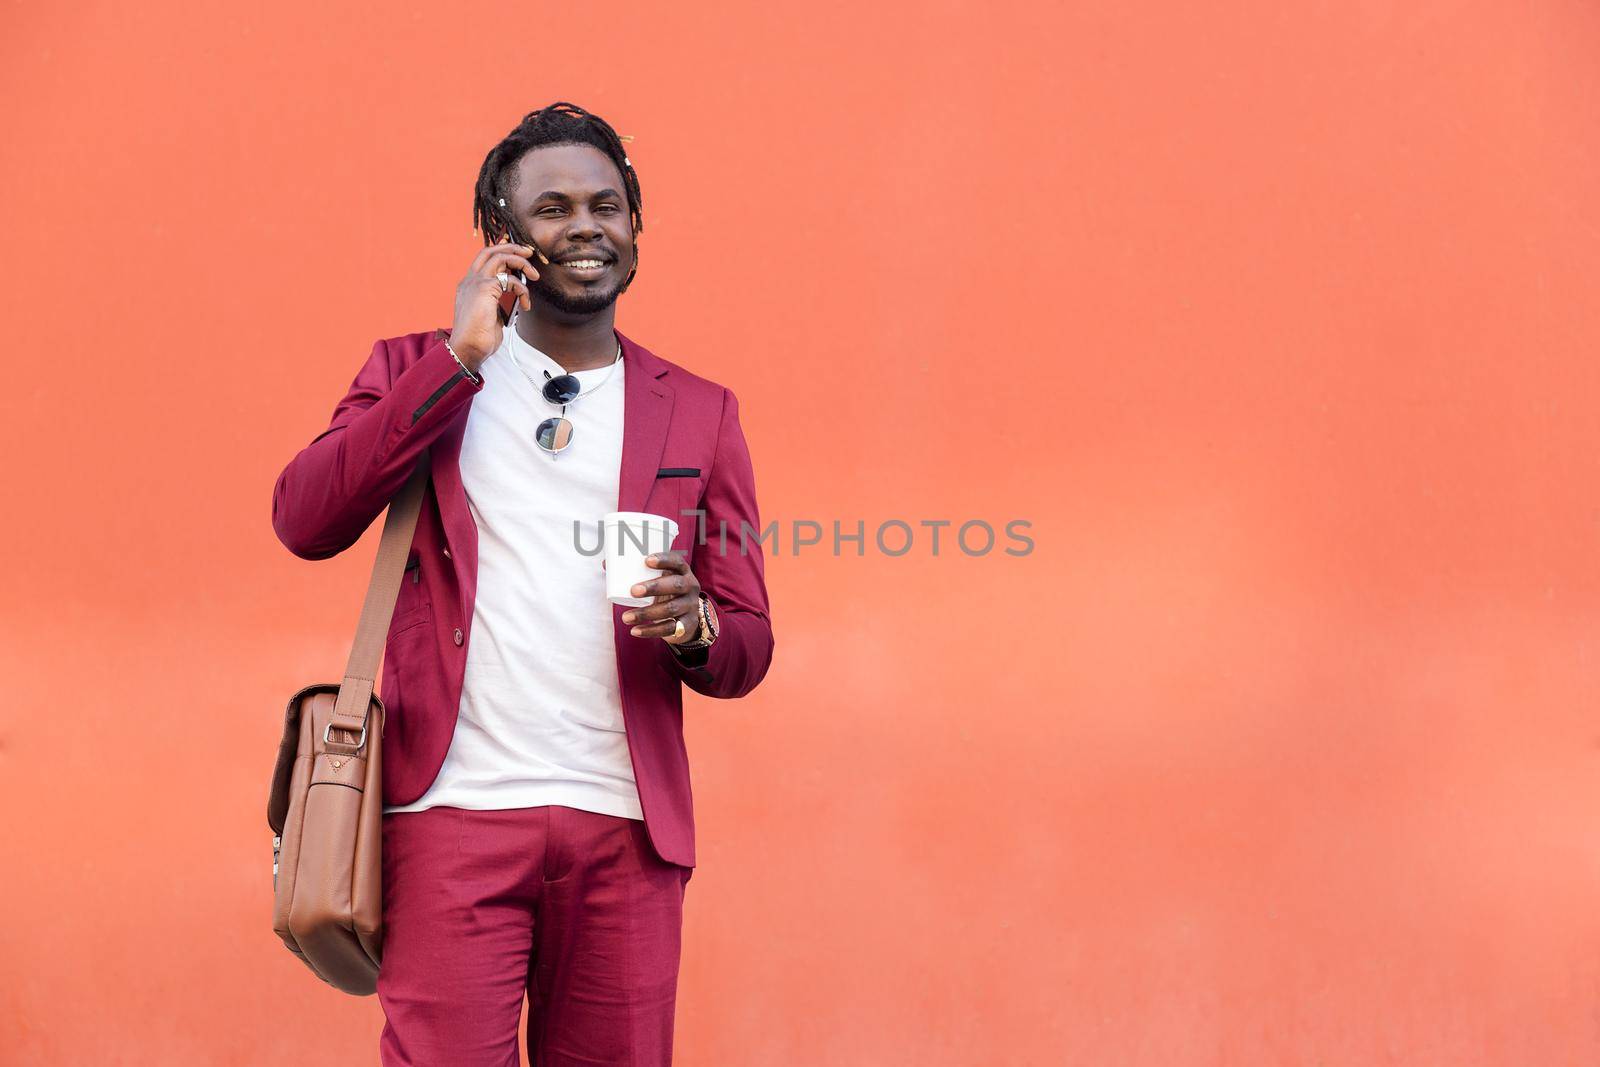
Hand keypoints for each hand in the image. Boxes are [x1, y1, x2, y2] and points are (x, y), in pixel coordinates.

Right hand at [447, 235, 539, 371]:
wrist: (469, 348)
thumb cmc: (480, 337)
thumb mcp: (491, 314)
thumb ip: (498, 300)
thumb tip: (514, 296)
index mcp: (469, 285)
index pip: (484, 259)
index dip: (501, 251)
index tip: (519, 253)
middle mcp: (470, 280)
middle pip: (490, 251)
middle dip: (511, 247)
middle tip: (529, 252)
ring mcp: (476, 282)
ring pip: (500, 257)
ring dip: (521, 262)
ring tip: (534, 275)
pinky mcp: (485, 288)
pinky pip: (510, 280)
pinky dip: (523, 290)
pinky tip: (526, 305)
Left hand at [621, 550, 701, 642]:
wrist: (686, 617)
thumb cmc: (666, 591)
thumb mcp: (658, 580)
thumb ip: (636, 571)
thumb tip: (606, 563)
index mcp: (683, 571)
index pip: (677, 562)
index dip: (664, 560)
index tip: (646, 560)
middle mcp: (690, 587)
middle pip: (676, 585)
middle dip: (654, 587)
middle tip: (633, 591)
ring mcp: (690, 606)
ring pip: (671, 609)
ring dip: (647, 613)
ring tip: (625, 617)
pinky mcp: (687, 624)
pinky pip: (669, 628)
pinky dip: (650, 631)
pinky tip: (635, 631)